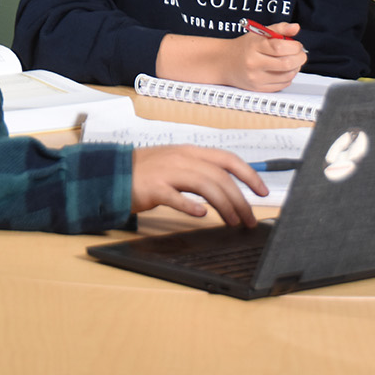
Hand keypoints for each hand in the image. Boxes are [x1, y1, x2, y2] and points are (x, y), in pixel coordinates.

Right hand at [131, 145, 266, 226]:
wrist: (112, 173)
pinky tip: (201, 215)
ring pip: (205, 185)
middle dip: (240, 199)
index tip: (263, 191)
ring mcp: (168, 172)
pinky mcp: (153, 188)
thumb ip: (199, 172)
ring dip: (224, 205)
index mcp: (190, 152)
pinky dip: (190, 206)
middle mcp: (182, 159)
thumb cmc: (146, 173)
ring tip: (234, 222)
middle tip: (249, 219)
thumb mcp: (177, 164)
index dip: (248, 174)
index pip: (227, 159)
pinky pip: (175, 196)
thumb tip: (227, 188)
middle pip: (220, 177)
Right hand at [226, 22, 305, 90]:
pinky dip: (289, 77)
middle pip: (286, 63)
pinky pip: (282, 85)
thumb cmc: (245, 47)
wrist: (225, 63)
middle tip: (300, 54)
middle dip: (300, 58)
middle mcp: (254, 63)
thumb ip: (280, 28)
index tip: (297, 45)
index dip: (295, 46)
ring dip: (296, 68)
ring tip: (293, 61)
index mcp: (254, 46)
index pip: (280, 47)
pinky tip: (285, 70)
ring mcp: (256, 78)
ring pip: (287, 76)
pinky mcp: (259, 88)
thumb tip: (296, 27)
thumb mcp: (259, 33)